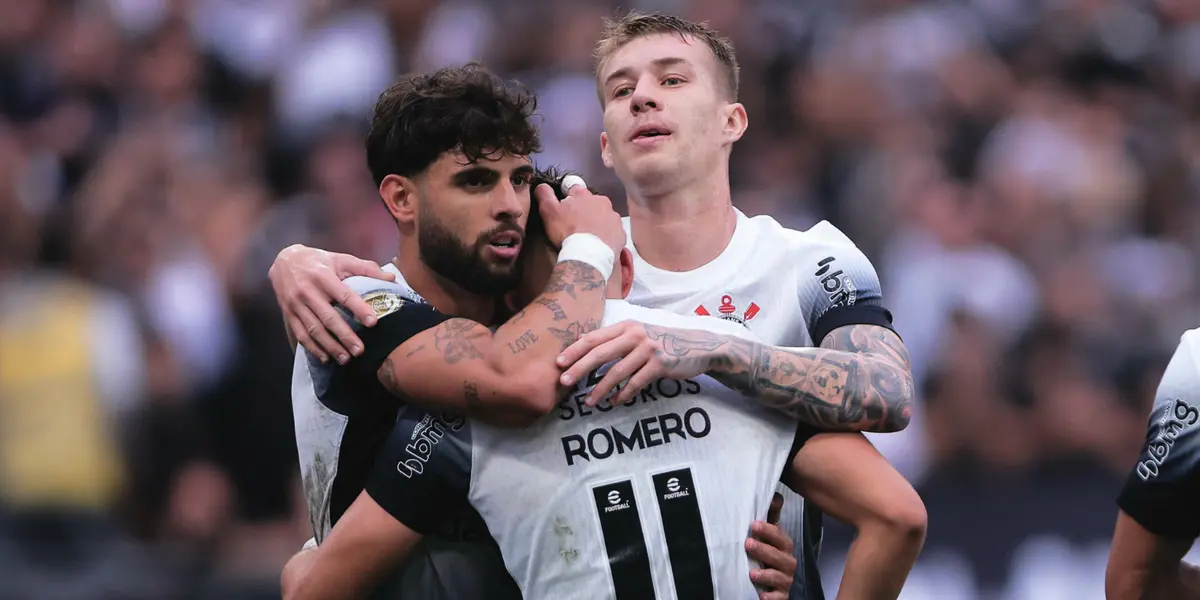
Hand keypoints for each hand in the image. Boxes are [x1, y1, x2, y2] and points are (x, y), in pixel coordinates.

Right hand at [269, 244, 395, 363]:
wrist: (284, 261)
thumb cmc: (318, 261)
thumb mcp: (340, 259)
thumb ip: (366, 268)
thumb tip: (391, 277)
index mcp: (323, 276)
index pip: (344, 295)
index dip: (358, 309)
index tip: (373, 322)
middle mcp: (308, 291)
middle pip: (328, 317)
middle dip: (344, 335)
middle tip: (360, 350)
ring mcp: (296, 304)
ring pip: (314, 329)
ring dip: (330, 346)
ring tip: (346, 359)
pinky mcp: (289, 314)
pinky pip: (300, 334)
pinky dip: (312, 348)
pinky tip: (325, 358)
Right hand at [535, 183, 625, 254]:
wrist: (588, 256)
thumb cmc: (567, 232)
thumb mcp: (549, 211)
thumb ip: (544, 194)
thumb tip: (542, 185)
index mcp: (583, 194)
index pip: (574, 190)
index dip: (567, 200)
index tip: (564, 211)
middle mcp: (602, 201)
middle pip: (591, 203)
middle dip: (584, 212)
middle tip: (575, 227)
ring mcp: (614, 218)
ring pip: (603, 217)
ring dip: (596, 224)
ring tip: (587, 238)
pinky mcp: (621, 234)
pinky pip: (613, 232)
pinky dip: (606, 236)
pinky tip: (598, 245)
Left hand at [556, 321, 727, 405]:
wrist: (699, 346)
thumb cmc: (664, 340)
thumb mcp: (640, 332)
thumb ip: (617, 338)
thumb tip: (585, 346)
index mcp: (626, 326)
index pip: (594, 337)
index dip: (574, 350)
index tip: (558, 362)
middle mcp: (635, 335)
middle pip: (600, 354)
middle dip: (579, 369)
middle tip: (564, 382)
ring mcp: (648, 350)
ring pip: (616, 372)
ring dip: (600, 389)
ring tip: (588, 402)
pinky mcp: (660, 365)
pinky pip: (636, 383)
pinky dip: (623, 395)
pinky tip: (614, 402)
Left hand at [747, 493, 795, 599]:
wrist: (769, 582)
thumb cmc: (766, 554)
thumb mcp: (767, 536)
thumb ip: (770, 518)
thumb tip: (776, 496)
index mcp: (783, 547)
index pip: (780, 537)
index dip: (769, 531)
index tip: (754, 525)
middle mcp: (787, 563)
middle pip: (781, 557)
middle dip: (764, 550)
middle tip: (747, 544)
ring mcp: (785, 580)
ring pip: (781, 578)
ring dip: (767, 575)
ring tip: (752, 573)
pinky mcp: (781, 596)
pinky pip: (779, 598)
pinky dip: (772, 597)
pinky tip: (762, 596)